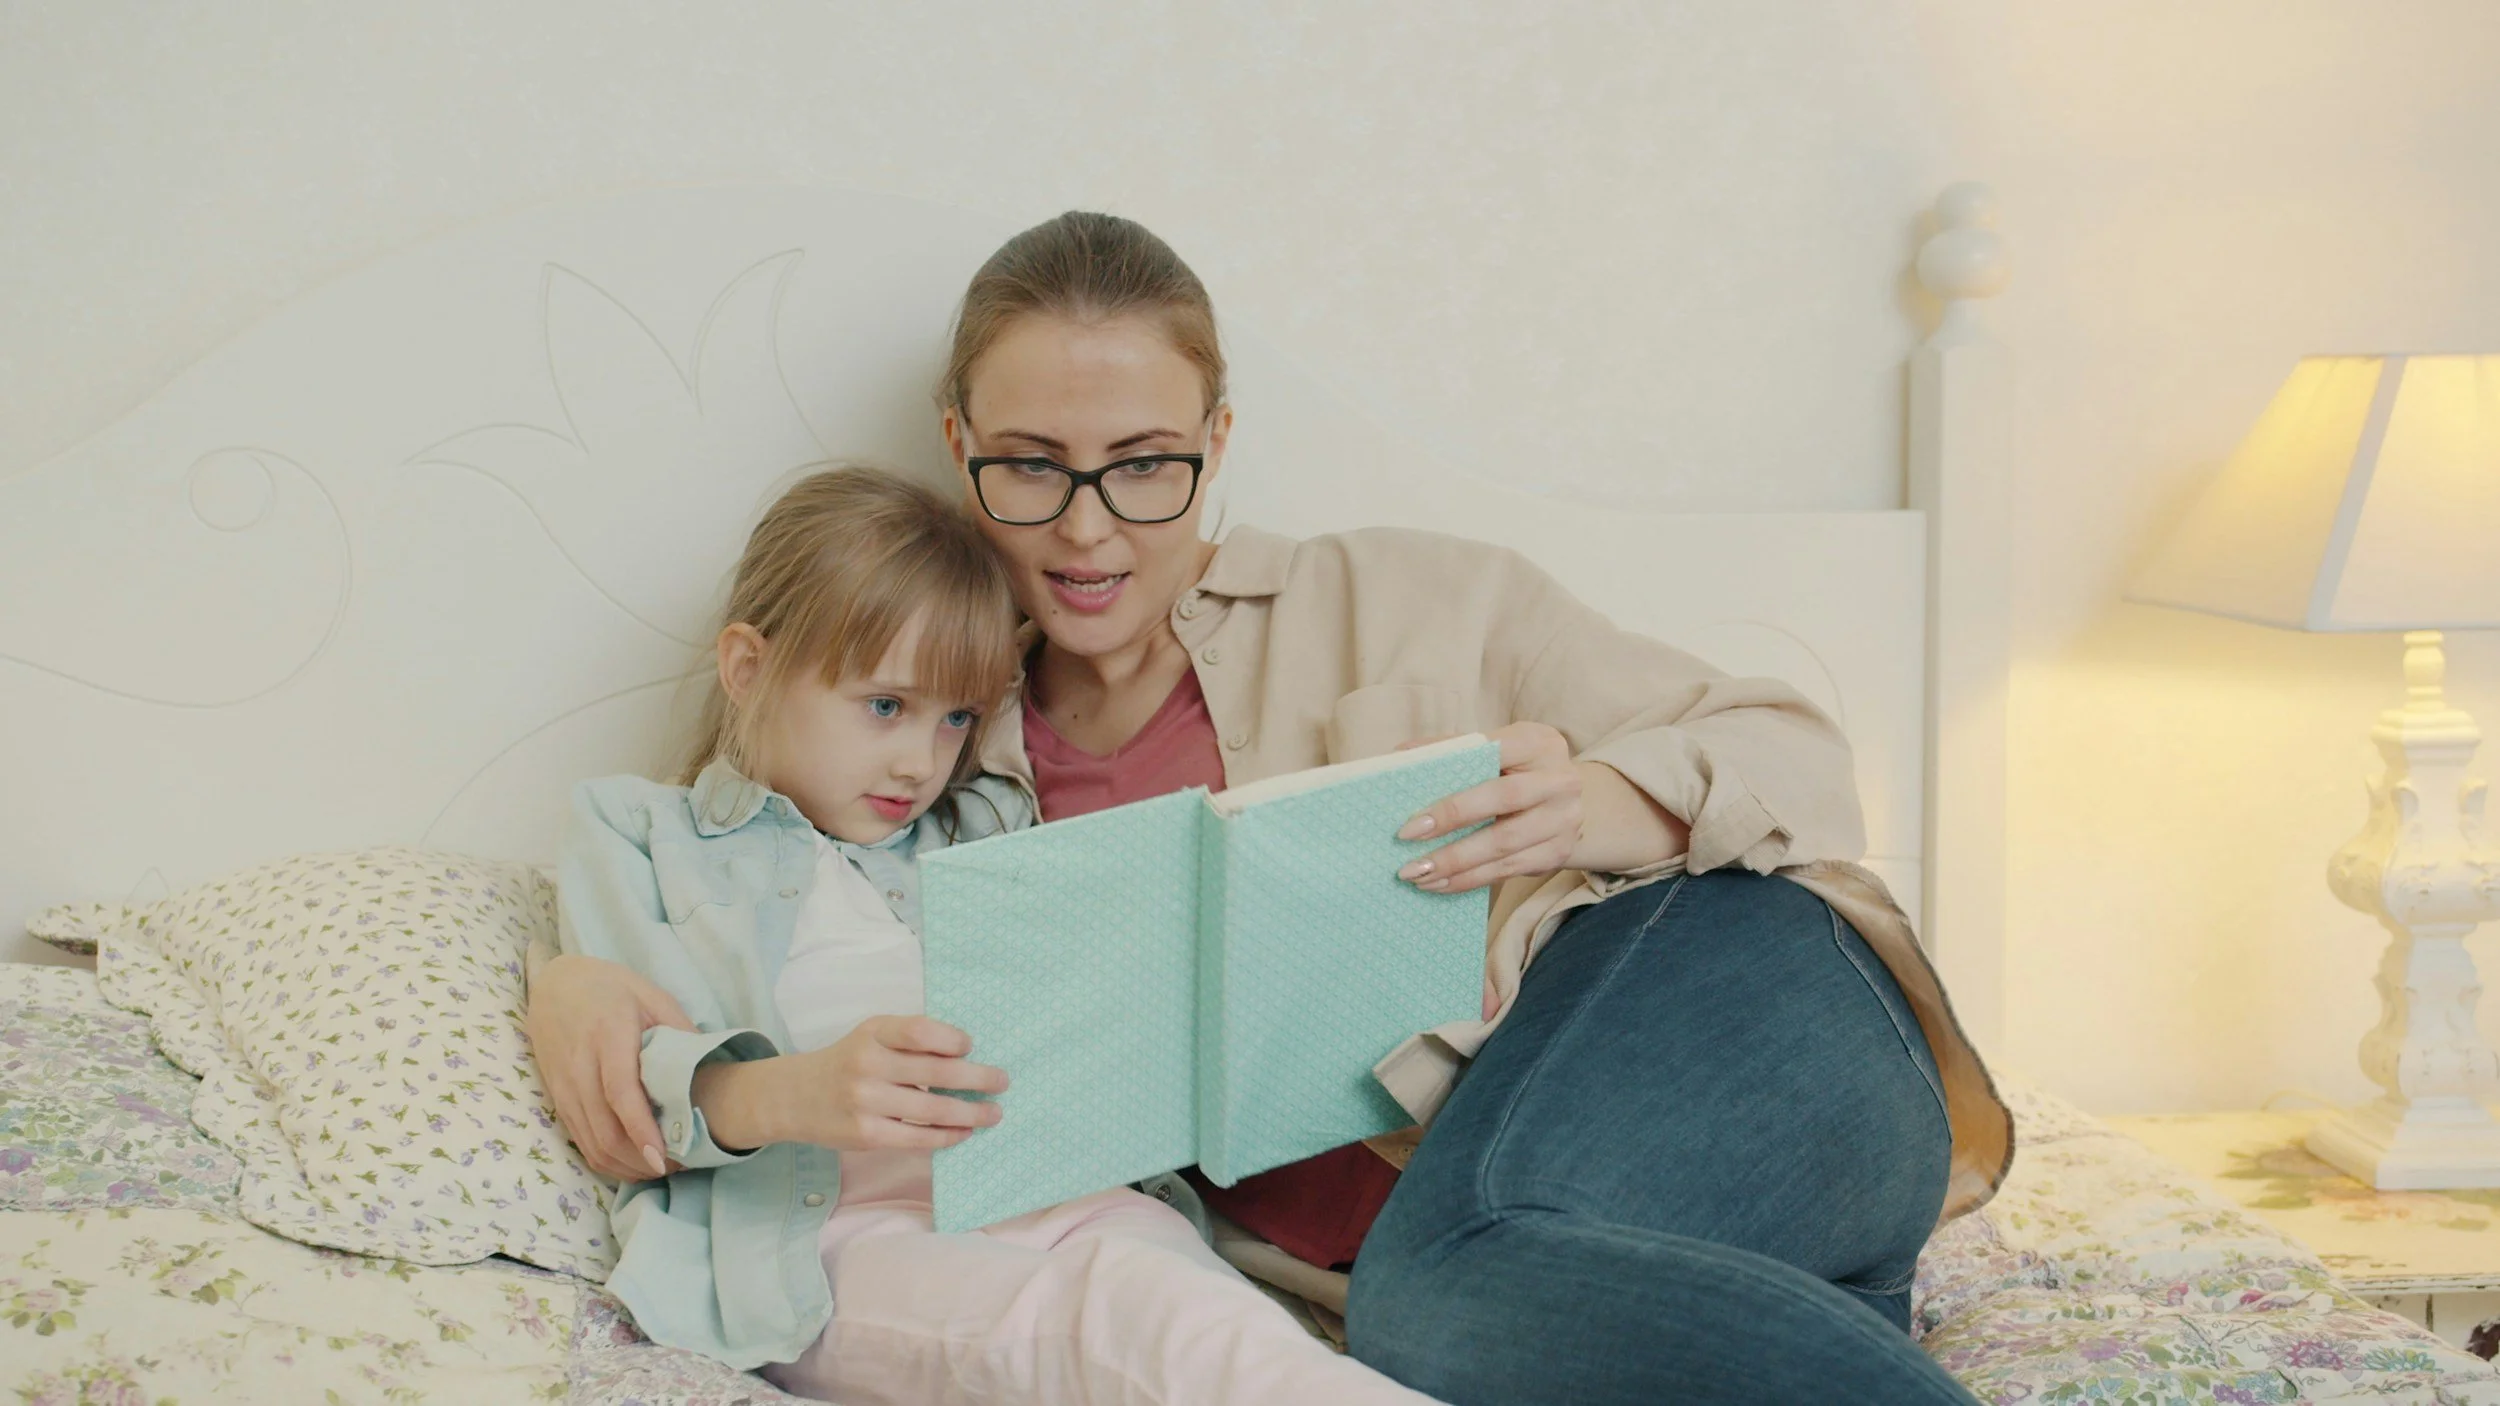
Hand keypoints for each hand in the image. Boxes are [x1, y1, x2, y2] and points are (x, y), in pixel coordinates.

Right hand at [527, 953, 698, 1180]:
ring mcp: (564, 1086)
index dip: (641, 1128)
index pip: (620, 1092)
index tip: (663, 1156)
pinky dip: (607, 1160)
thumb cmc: (610, 988)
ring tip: (662, 1169)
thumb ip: (680, 1030)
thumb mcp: (652, 996)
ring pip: (591, 1142)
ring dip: (626, 1166)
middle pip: (605, 1128)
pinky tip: (633, 1162)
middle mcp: (580, 1066)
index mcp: (607, 1035)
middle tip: (679, 1166)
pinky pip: (580, 1140)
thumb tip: (710, 1069)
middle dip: (641, 1159)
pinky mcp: (556, 1099)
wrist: (554, 985)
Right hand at [701, 1016, 1008, 1153]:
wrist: (795, 1097)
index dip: (951, 1038)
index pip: (919, 1030)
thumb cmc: (847, 1062)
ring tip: (994, 1113)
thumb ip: (910, 1041)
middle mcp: (868, 1064)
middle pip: (936, 1072)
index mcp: (872, 1032)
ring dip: (971, 1112)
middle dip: (978, 1078)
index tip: (970, 1046)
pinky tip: (964, 1132)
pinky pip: (917, 1137)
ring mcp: (866, 1102)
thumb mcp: (871, 1037)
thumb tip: (967, 1056)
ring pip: (932, 1110)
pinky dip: (946, 1136)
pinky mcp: (867, 1135)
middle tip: (1002, 1081)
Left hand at [1395, 721, 1583, 895]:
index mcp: (1539, 743)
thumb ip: (1453, 750)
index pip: (1492, 757)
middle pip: (1502, 800)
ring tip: (1417, 874)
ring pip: (1504, 845)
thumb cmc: (1515, 769)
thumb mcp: (1494, 750)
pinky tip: (1440, 883)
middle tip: (1407, 840)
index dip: (1454, 784)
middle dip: (1451, 823)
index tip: (1413, 817)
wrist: (1562, 799)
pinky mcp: (1559, 852)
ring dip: (1455, 863)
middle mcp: (1560, 780)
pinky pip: (1509, 870)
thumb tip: (1400, 758)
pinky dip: (1470, 879)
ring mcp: (1564, 819)